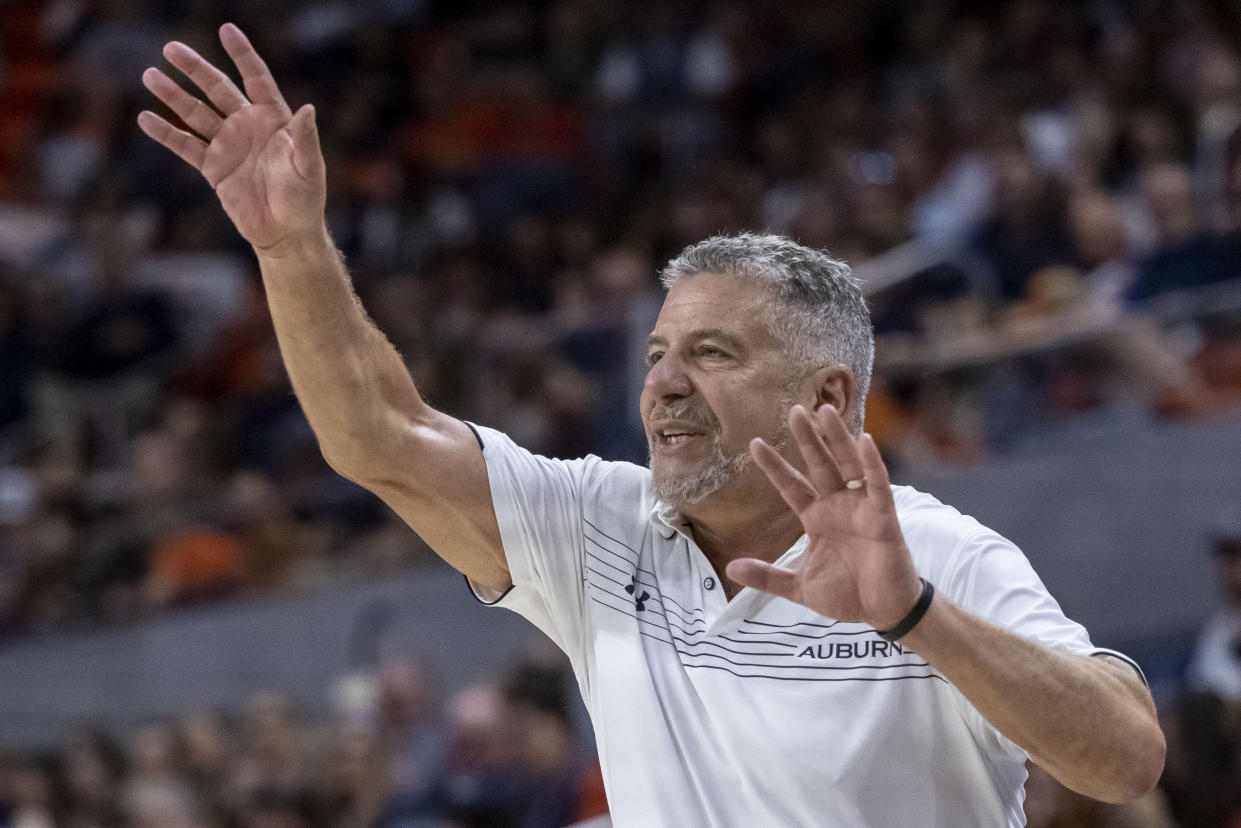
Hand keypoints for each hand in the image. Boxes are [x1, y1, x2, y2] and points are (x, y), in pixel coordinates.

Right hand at [138, 24, 325, 253]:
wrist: (286, 233)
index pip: (256, 78)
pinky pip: (186, 146)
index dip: (242, 54)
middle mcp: (248, 126)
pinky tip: (145, 118)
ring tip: (150, 75)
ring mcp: (228, 145)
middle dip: (195, 69)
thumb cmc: (304, 200)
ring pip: (196, 113)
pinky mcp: (213, 168)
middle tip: (170, 48)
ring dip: (173, 95)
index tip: (226, 30)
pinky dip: (166, 134)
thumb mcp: (309, 168)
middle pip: (217, 89)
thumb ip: (306, 139)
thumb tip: (308, 109)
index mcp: (274, 120)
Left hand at [725, 404, 922, 629]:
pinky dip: (873, 463)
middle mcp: (837, 506)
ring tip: (825, 410)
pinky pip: (878, 485)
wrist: (883, 611)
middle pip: (819, 465)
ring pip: (847, 465)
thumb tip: (731, 568)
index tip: (754, 443)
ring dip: (837, 438)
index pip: (791, 486)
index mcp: (816, 519)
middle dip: (807, 439)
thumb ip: (768, 576)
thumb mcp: (799, 587)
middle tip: (794, 409)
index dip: (774, 466)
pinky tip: (865, 439)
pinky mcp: (883, 516)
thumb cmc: (846, 594)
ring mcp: (860, 508)